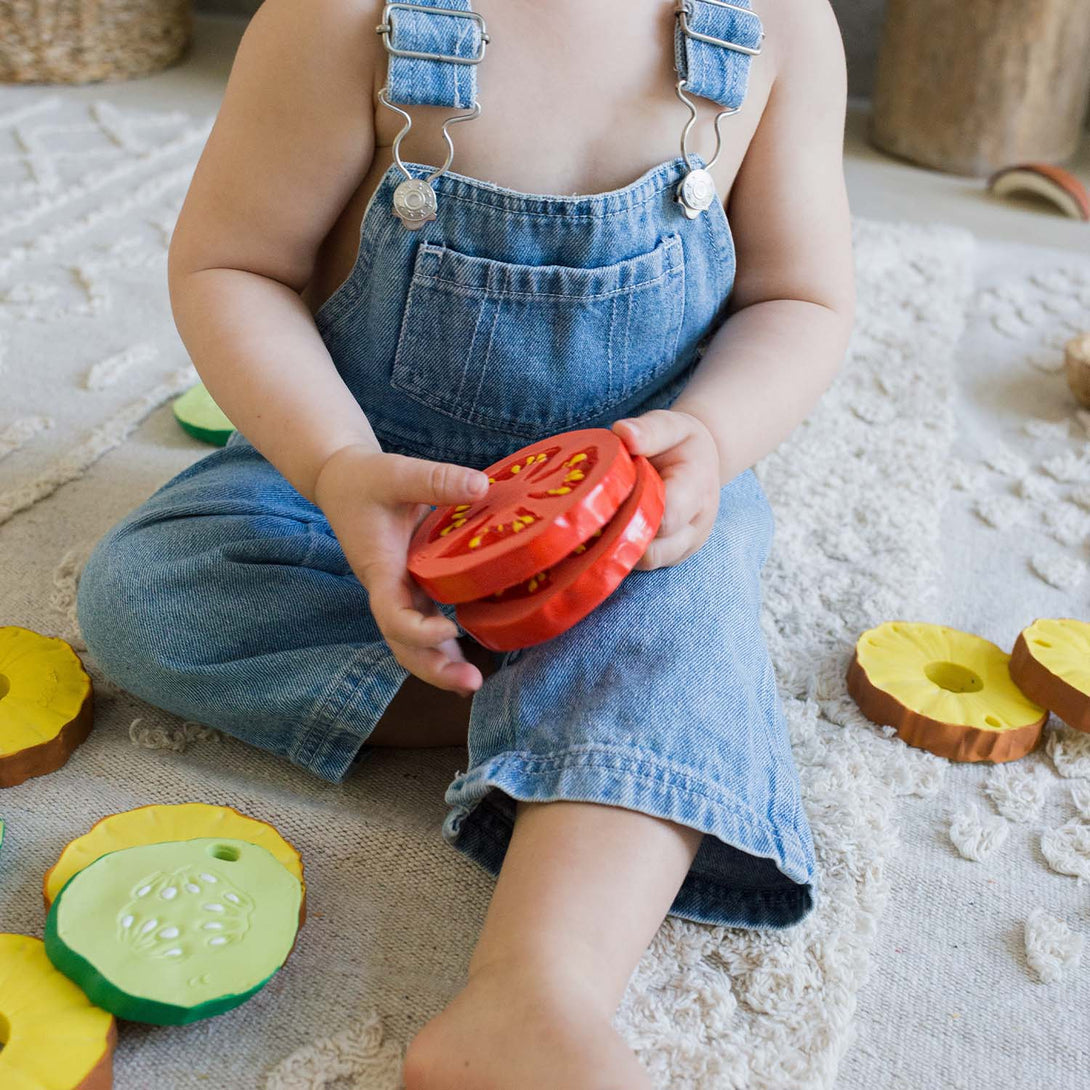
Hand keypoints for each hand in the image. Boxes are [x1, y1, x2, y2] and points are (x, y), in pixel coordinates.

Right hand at [313, 444, 489, 694]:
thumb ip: (434, 480)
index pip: (392, 615)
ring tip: (473, 682)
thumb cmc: (365, 479)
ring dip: (441, 665)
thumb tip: (480, 486)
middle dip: (434, 669)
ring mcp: (400, 593)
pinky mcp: (412, 588)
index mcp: (380, 569)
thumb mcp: (396, 472)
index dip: (418, 630)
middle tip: (470, 683)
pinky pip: (427, 624)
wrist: (341, 481)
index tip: (450, 628)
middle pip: (404, 645)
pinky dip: (445, 645)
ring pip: (415, 643)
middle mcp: (389, 590)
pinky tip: (472, 656)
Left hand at [611, 409, 720, 569]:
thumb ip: (649, 430)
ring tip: (595, 524)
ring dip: (617, 547)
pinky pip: (642, 565)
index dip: (631, 512)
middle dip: (618, 537)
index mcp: (697, 490)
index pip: (666, 517)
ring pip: (645, 564)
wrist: (703, 462)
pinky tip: (602, 534)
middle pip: (653, 552)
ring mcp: (684, 547)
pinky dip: (620, 552)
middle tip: (588, 517)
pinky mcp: (670, 557)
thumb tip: (622, 433)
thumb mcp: (672, 424)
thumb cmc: (682, 442)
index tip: (603, 496)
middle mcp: (696, 527)